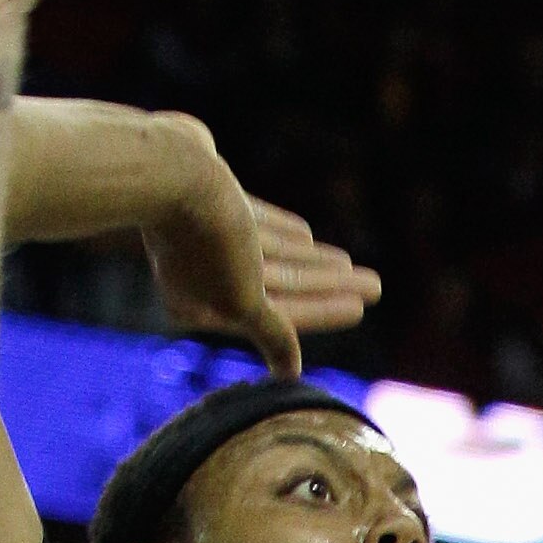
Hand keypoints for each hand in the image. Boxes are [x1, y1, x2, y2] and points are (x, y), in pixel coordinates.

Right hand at [144, 145, 382, 382]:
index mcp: (201, 304)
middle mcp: (198, 272)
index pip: (277, 315)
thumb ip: (270, 333)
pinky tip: (307, 236)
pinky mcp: (209, 194)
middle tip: (375, 286)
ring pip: (271, 254)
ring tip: (352, 266)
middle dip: (328, 287)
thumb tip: (289, 374)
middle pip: (280, 285)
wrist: (167, 168)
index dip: (321, 311)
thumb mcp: (243, 298)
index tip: (360, 308)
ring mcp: (203, 232)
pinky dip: (280, 231)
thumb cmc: (206, 241)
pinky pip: (253, 221)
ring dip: (313, 262)